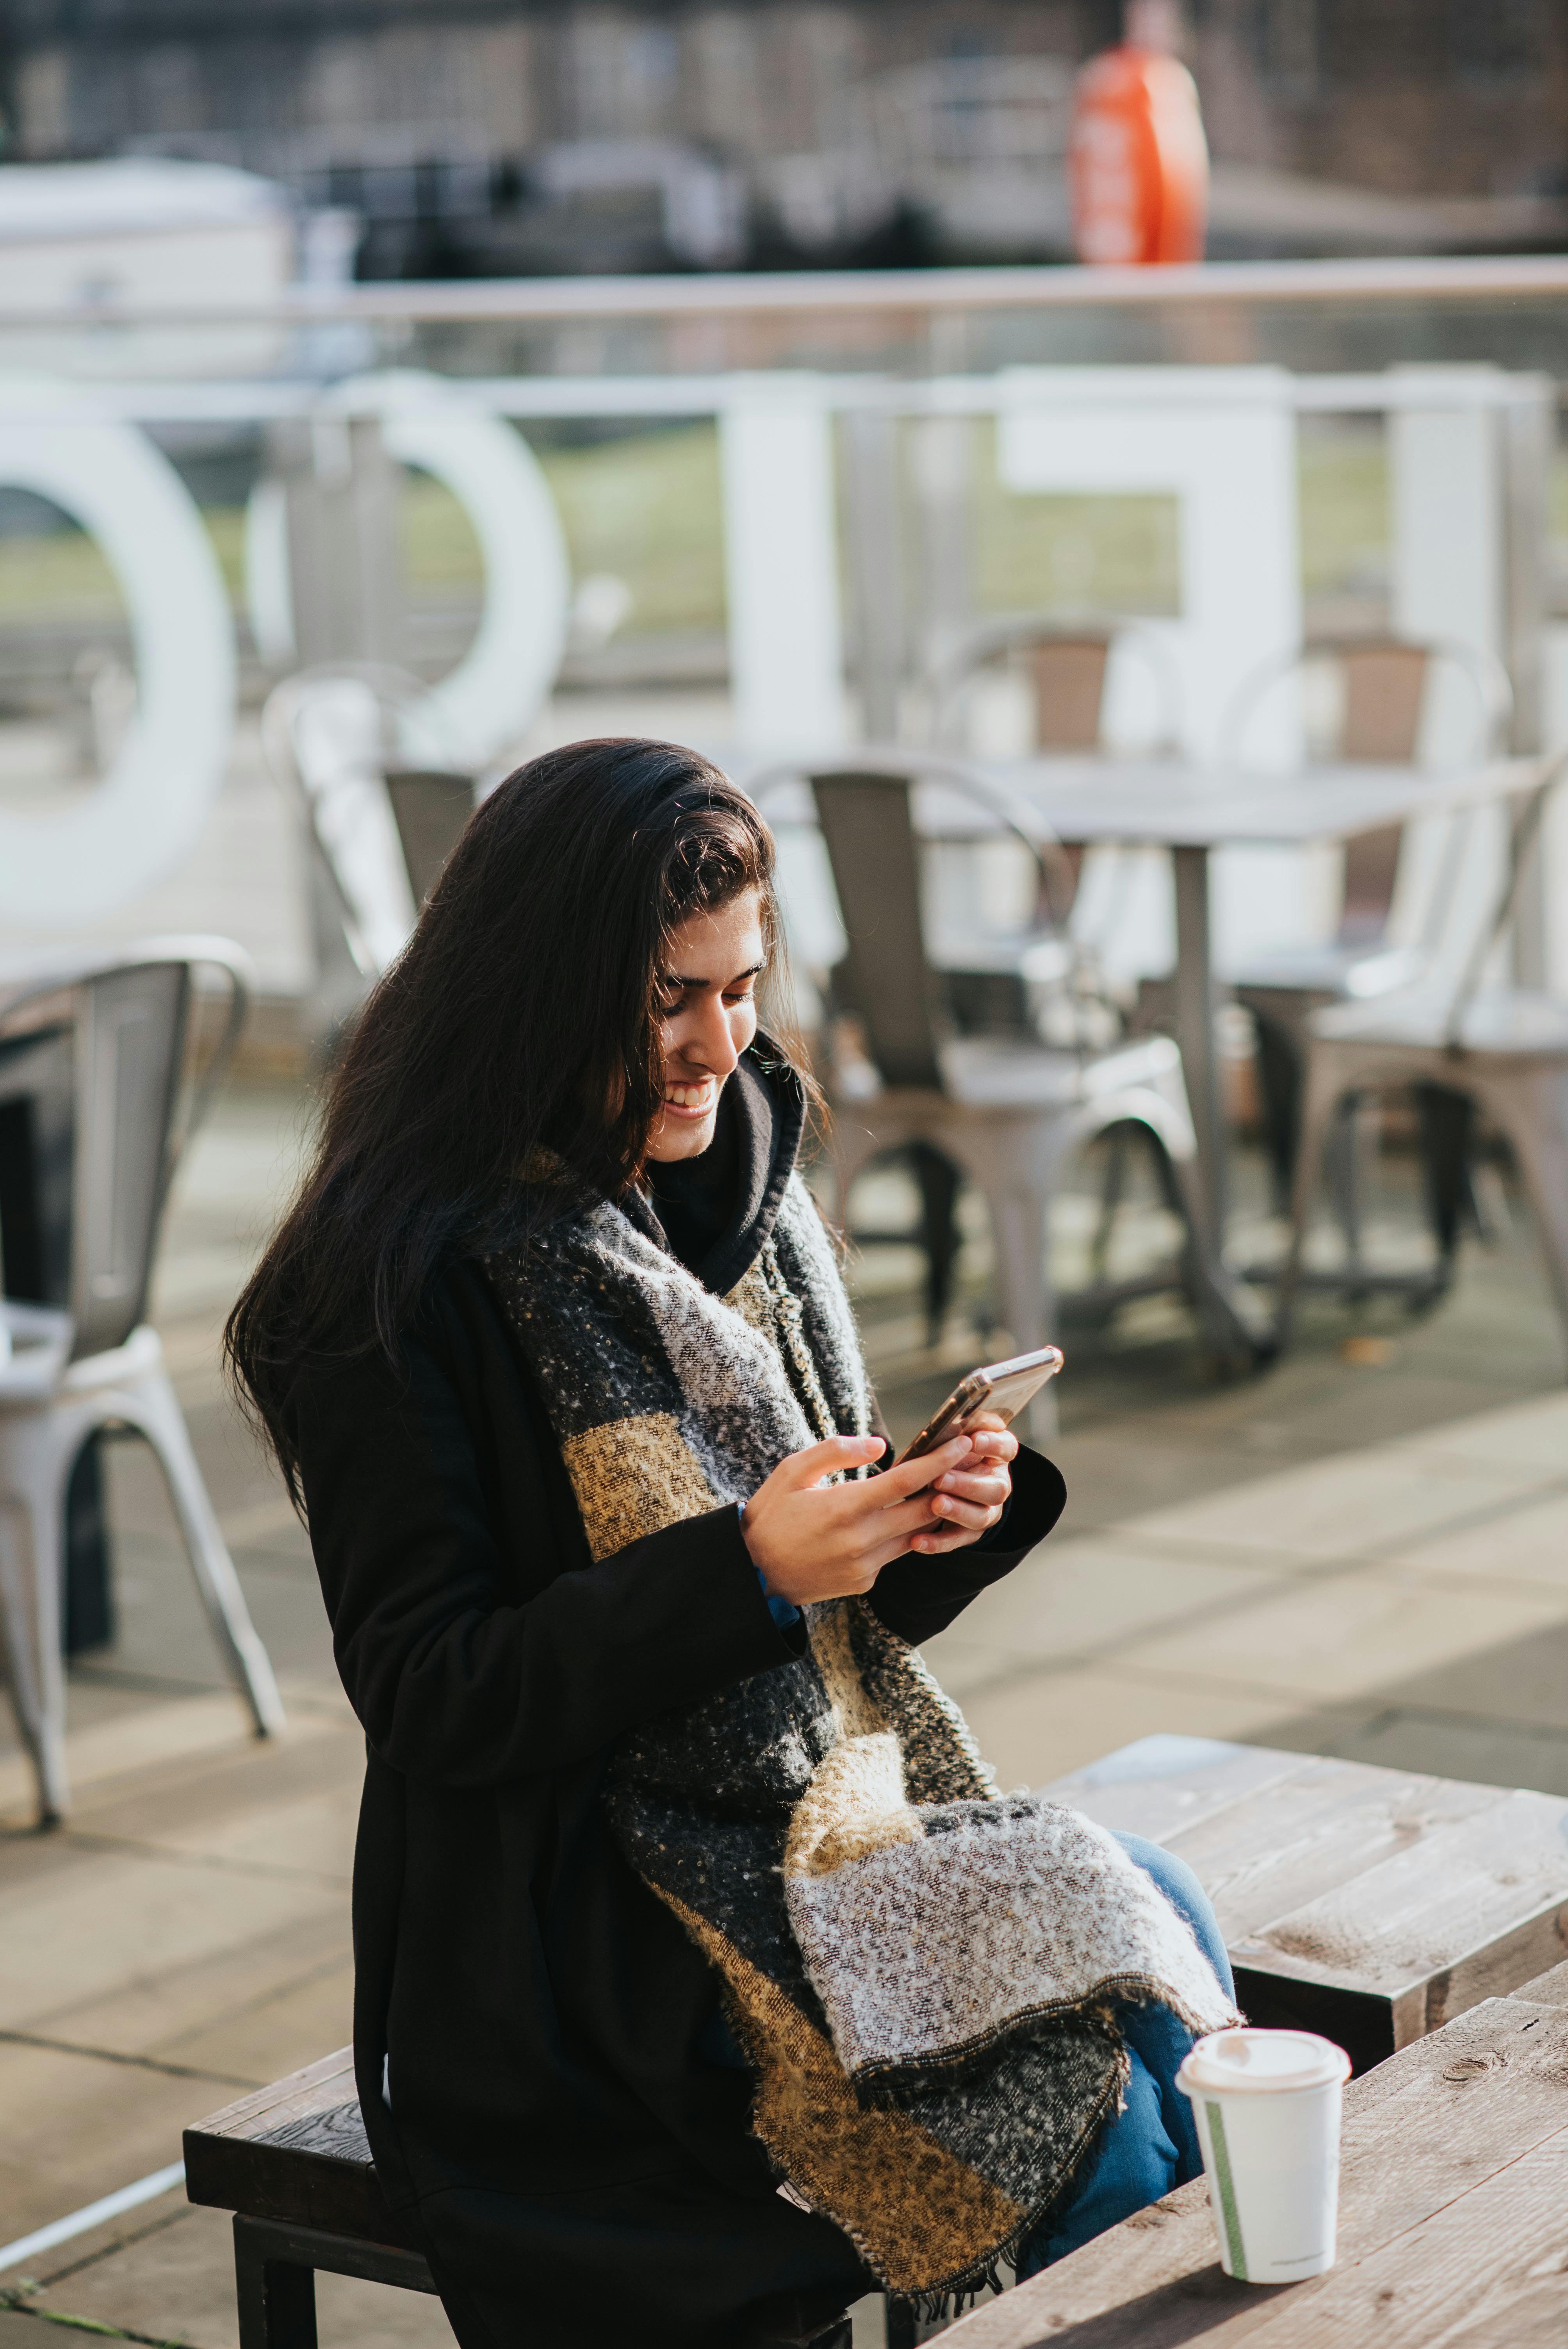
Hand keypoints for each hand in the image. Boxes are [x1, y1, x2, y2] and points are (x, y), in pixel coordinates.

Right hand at [740, 1431, 977, 1608]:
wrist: (752, 1575)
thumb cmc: (770, 1515)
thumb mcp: (791, 1472)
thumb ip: (836, 1451)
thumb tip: (880, 1445)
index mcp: (844, 1507)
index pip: (907, 1481)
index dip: (940, 1461)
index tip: (962, 1444)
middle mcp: (861, 1540)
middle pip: (924, 1511)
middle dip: (949, 1485)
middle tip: (966, 1464)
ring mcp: (865, 1565)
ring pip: (915, 1535)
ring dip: (930, 1512)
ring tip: (940, 1487)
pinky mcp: (863, 1582)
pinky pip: (893, 1554)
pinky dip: (900, 1535)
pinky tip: (895, 1519)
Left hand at [911, 1410, 1016, 1556]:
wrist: (949, 1479)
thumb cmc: (949, 1450)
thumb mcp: (956, 1434)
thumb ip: (959, 1427)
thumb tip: (955, 1415)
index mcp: (997, 1454)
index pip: (1006, 1447)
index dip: (993, 1444)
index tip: (974, 1439)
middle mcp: (997, 1483)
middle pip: (995, 1488)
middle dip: (968, 1484)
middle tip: (941, 1479)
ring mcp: (987, 1510)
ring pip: (980, 1517)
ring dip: (957, 1511)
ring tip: (935, 1504)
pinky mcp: (969, 1532)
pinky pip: (957, 1540)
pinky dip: (938, 1542)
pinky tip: (917, 1541)